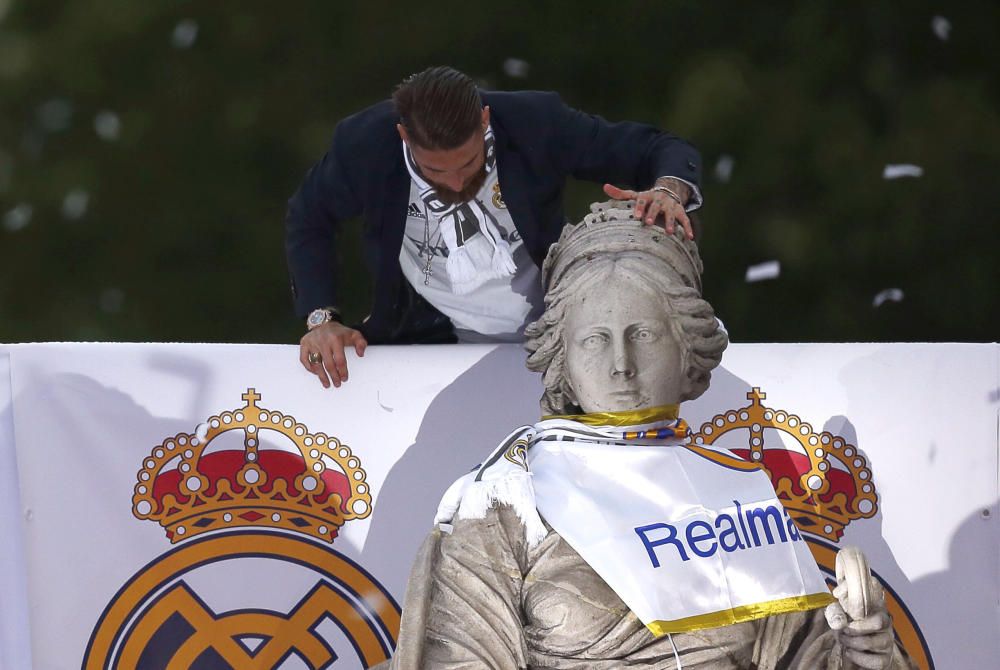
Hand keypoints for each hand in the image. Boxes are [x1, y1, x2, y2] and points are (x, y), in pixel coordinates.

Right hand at [299, 321, 366, 387]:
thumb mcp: (354, 334)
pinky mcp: (304, 344)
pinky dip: (310, 368)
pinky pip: (304, 359)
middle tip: (337, 384)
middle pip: (328, 364)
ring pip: (316, 364)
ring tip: (327, 384)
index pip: (340, 359)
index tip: (344, 378)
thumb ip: (361, 343)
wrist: (324, 322)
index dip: (342, 371)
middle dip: (333, 376)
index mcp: (336, 339)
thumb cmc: (340, 332)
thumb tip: (361, 354)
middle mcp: (323, 341)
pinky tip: (316, 373)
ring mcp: (312, 343)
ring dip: (322, 376)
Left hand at [603, 183, 693, 239]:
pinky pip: (685, 219)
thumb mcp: (636, 195)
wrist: (668, 191)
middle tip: (648, 223)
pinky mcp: (680, 211)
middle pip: (656, 206)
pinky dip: (688, 228)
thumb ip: (621, 194)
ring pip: (672, 213)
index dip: (639, 207)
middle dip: (653, 214)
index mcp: (648, 196)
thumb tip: (605, 187)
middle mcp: (660, 200)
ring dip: (671, 222)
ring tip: (669, 232)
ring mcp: (671, 205)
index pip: (642, 200)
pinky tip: (689, 237)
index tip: (636, 216)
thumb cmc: (648, 198)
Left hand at [826, 546, 894, 668]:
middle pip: (879, 622)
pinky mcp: (885, 658)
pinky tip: (849, 652)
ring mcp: (887, 640)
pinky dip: (861, 658)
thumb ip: (837, 603)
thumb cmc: (845, 622)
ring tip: (843, 640)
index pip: (879, 596)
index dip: (862, 601)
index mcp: (875, 606)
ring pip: (879, 642)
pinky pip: (879, 661)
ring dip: (855, 642)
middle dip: (856, 627)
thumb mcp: (837, 610)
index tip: (847, 610)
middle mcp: (885, 622)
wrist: (848, 641)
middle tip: (843, 629)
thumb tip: (838, 594)